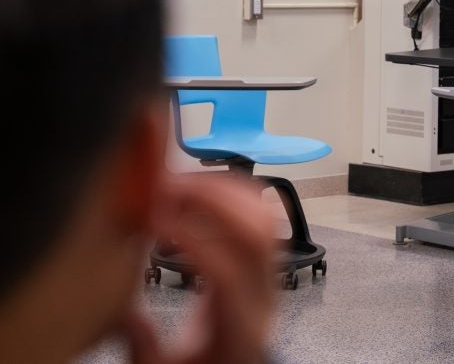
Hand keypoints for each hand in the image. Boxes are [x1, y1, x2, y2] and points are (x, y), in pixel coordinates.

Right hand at [124, 174, 274, 363]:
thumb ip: (140, 340)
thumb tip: (112, 304)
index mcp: (239, 327)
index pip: (227, 274)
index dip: (193, 240)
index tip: (154, 222)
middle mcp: (264, 296)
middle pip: (257, 235)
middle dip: (213, 201)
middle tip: (166, 188)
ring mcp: (271, 275)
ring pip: (265, 219)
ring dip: (224, 191)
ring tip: (180, 183)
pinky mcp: (267, 261)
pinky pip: (262, 217)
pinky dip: (233, 194)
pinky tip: (199, 190)